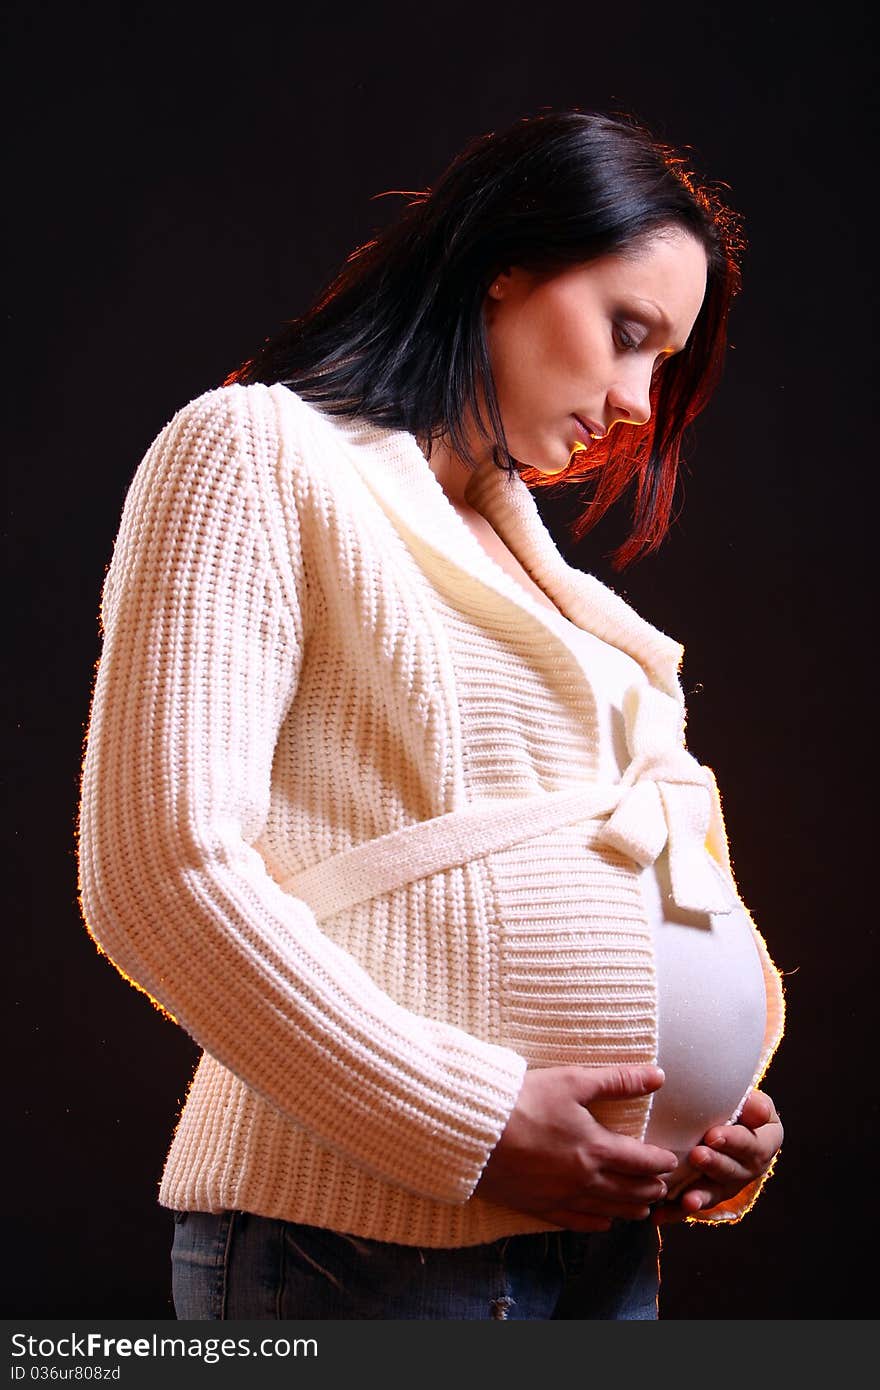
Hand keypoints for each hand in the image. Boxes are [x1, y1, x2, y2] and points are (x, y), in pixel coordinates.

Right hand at [474, 1064, 677, 1232]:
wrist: (474, 1132)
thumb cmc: (523, 1100)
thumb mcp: (572, 1081)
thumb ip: (618, 1081)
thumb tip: (658, 1076)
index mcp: (596, 1148)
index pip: (641, 1161)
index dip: (660, 1162)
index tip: (671, 1162)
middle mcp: (584, 1180)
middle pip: (628, 1191)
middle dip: (650, 1189)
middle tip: (663, 1188)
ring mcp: (561, 1197)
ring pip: (606, 1210)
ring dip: (629, 1210)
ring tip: (643, 1210)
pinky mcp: (537, 1207)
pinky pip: (574, 1223)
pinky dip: (595, 1223)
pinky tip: (602, 1223)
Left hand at [652, 1089, 782, 1224]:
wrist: (724, 1117)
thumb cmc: (735, 1103)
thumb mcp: (749, 1099)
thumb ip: (753, 1105)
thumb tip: (759, 1110)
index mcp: (765, 1142)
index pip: (752, 1143)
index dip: (733, 1141)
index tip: (712, 1135)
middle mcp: (750, 1168)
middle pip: (734, 1170)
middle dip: (714, 1164)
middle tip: (696, 1156)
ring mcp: (728, 1184)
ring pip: (715, 1192)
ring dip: (700, 1195)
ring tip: (687, 1198)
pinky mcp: (707, 1194)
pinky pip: (692, 1204)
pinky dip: (676, 1212)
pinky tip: (660, 1216)